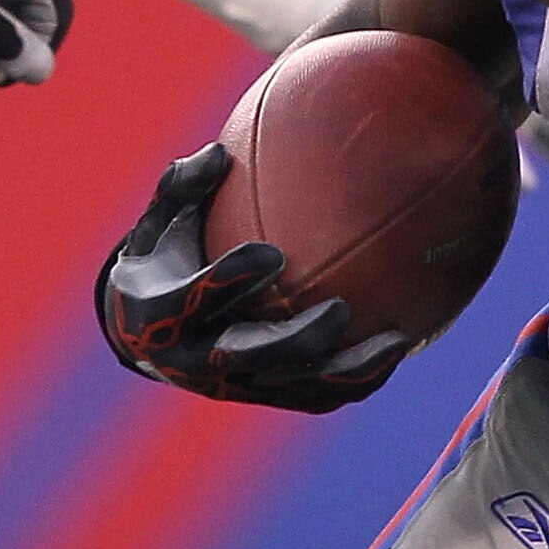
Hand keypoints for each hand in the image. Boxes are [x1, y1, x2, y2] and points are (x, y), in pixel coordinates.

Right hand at [96, 144, 407, 411]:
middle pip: (250, 358)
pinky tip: (397, 348)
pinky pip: (316, 396)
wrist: (151, 328)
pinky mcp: (265, 395)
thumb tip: (218, 152)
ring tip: (395, 341)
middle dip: (296, 340)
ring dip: (345, 369)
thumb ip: (182, 187)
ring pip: (294, 387)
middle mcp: (194, 361)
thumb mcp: (160, 220)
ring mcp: (233, 385)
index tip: (273, 254)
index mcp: (160, 315)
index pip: (195, 302)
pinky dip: (356, 379)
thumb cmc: (163, 257)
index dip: (232, 280)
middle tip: (340, 310)